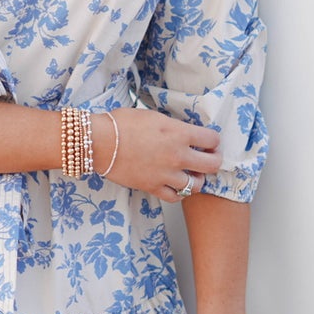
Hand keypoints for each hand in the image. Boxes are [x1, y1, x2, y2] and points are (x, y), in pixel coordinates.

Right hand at [101, 108, 221, 200]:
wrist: (100, 142)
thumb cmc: (121, 124)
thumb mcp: (153, 116)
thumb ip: (173, 127)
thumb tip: (182, 132)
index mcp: (179, 133)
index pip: (212, 139)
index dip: (213, 140)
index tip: (209, 141)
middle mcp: (177, 155)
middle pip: (212, 165)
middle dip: (213, 160)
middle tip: (208, 158)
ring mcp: (166, 174)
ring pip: (196, 185)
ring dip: (197, 179)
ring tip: (191, 174)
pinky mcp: (153, 187)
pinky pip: (176, 197)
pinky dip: (179, 192)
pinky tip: (175, 185)